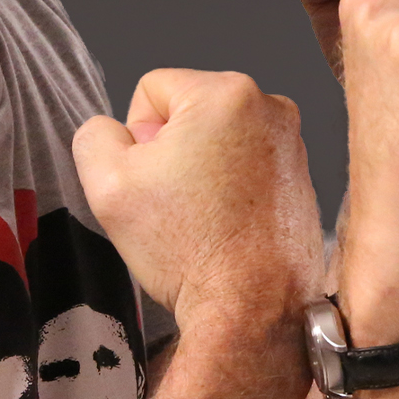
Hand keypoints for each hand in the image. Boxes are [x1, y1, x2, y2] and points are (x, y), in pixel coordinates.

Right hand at [74, 69, 323, 329]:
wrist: (252, 309)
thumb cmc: (186, 247)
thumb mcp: (108, 186)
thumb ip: (95, 137)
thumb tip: (116, 131)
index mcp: (226, 92)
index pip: (152, 90)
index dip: (136, 137)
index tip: (152, 182)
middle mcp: (270, 106)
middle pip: (188, 112)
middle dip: (170, 152)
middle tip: (174, 206)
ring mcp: (293, 142)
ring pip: (216, 140)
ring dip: (200, 171)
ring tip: (201, 220)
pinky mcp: (303, 177)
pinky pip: (247, 165)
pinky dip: (230, 189)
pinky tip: (226, 228)